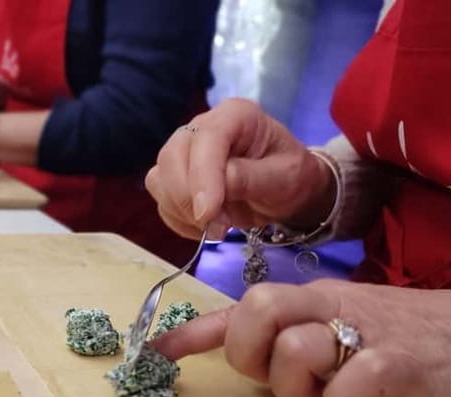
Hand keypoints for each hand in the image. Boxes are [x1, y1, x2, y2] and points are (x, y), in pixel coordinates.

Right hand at [145, 98, 334, 240]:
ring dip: (183, 212)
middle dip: (187, 198)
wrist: (284, 192)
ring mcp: (184, 152)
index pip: (206, 139)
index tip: (207, 213)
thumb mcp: (285, 177)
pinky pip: (161, 201)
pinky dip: (180, 221)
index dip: (202, 177)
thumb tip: (218, 187)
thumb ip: (251, 179)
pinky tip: (206, 226)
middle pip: (171, 157)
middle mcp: (202, 127)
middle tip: (218, 227)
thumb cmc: (290, 177)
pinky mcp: (173, 178)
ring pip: (159, 180)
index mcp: (235, 116)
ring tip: (219, 225)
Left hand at [150, 279, 450, 396]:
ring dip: (299, 386)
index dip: (193, 332)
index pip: (241, 307)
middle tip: (279, 376)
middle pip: (258, 309)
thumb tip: (214, 342)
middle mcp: (329, 306)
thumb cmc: (394, 337)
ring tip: (328, 392)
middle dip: (251, 354)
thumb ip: (277, 336)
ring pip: (295, 348)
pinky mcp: (401, 362)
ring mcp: (365, 331)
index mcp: (309, 300)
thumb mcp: (330, 329)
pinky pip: (350, 384)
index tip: (156, 353)